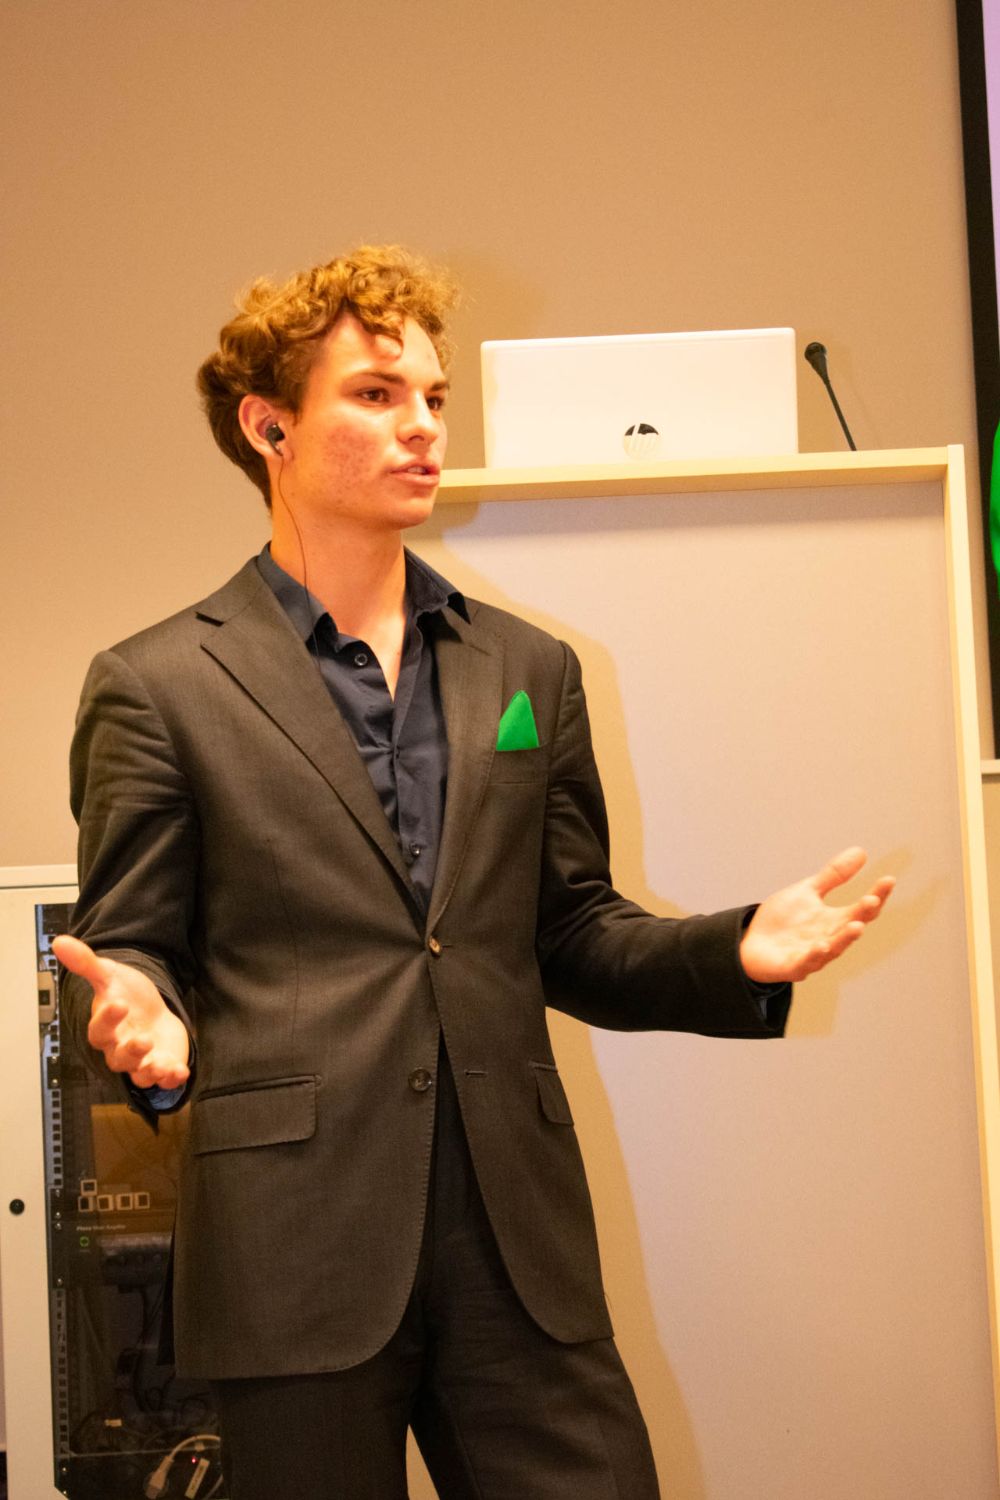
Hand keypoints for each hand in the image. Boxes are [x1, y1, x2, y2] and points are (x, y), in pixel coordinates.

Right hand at [52, 934, 190, 1090]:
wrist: (152, 1010)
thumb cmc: (127, 996)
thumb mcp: (110, 975)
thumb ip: (87, 963)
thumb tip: (60, 941)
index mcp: (105, 1029)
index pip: (99, 1030)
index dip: (107, 1019)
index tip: (119, 1003)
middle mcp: (119, 1049)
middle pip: (119, 1059)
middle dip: (132, 1051)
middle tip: (144, 1039)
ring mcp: (141, 1061)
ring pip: (140, 1074)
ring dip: (151, 1071)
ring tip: (162, 1064)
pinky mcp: (162, 1065)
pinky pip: (163, 1080)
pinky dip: (171, 1078)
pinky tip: (180, 1072)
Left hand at [739, 847, 893, 984]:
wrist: (752, 944)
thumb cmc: (784, 921)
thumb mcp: (808, 892)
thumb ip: (833, 876)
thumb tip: (862, 852)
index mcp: (835, 921)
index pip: (862, 909)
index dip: (877, 896)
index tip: (889, 880)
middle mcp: (829, 939)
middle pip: (851, 928)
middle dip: (862, 916)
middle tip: (873, 900)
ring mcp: (813, 955)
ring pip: (833, 949)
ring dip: (844, 939)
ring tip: (856, 927)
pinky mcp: (793, 967)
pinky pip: (805, 962)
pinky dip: (813, 955)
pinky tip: (820, 946)